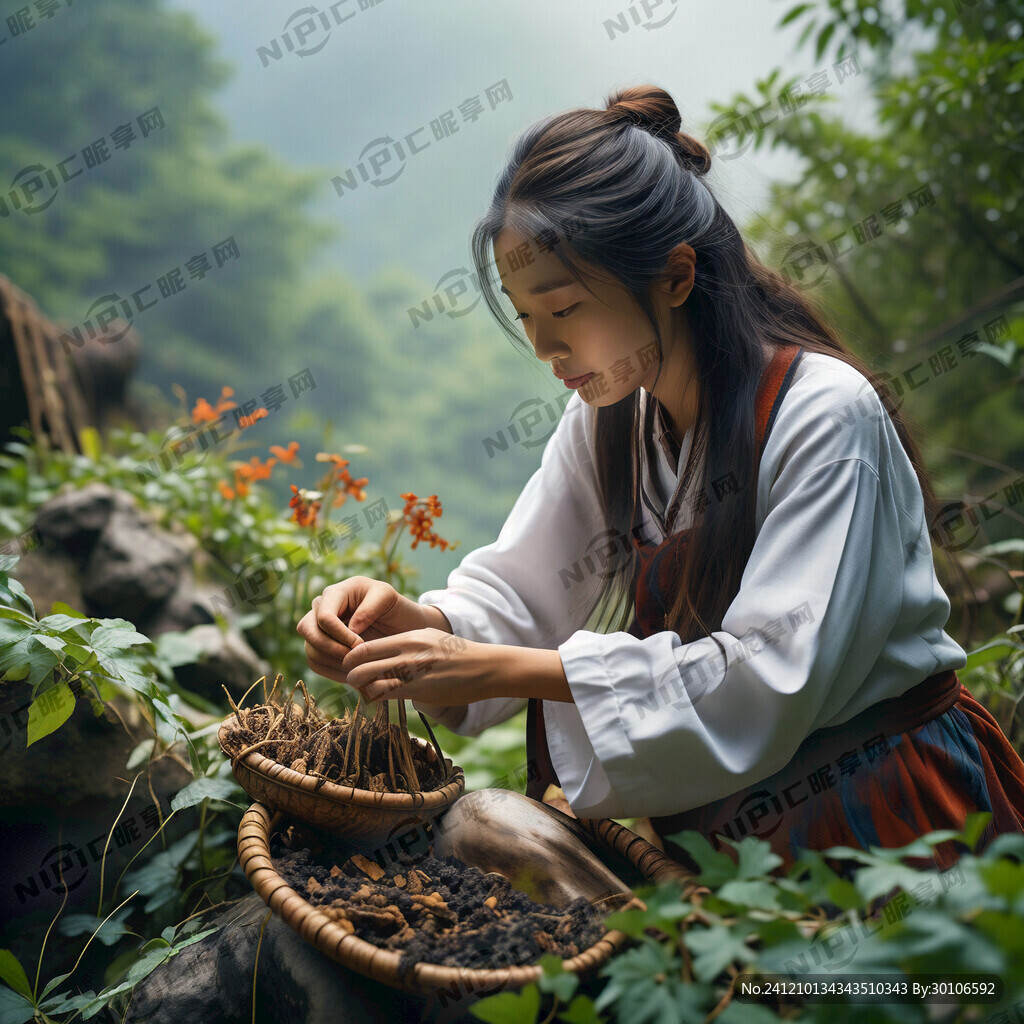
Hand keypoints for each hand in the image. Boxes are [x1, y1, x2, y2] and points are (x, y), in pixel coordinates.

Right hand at [296, 576, 444, 681]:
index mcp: (336, 593)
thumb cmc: (393, 607)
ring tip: (354, 668)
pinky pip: (314, 662)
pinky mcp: (319, 646)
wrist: (398, 624)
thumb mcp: (387, 598)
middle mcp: (321, 607)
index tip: (361, 645)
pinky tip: (350, 674)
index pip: (324, 616)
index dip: (340, 634)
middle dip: (330, 648)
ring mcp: (317, 627)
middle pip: (307, 630)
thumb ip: (370, 608)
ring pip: (309, 647)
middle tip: (353, 659)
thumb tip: (351, 627)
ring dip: (330, 662)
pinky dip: (329, 672)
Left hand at [338, 628, 487, 703]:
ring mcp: (412, 671)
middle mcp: (406, 652)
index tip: (353, 666)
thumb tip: (382, 652)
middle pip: (359, 664)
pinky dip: (376, 698)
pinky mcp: (419, 690)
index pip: (364, 646)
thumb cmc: (456, 655)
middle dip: (351, 675)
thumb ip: (404, 644)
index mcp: (408, 637)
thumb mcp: (429, 638)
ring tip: (367, 691)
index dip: (351, 659)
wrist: (484, 667)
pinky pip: (385, 696)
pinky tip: (380, 699)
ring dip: (362, 689)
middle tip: (355, 681)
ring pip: (368, 682)